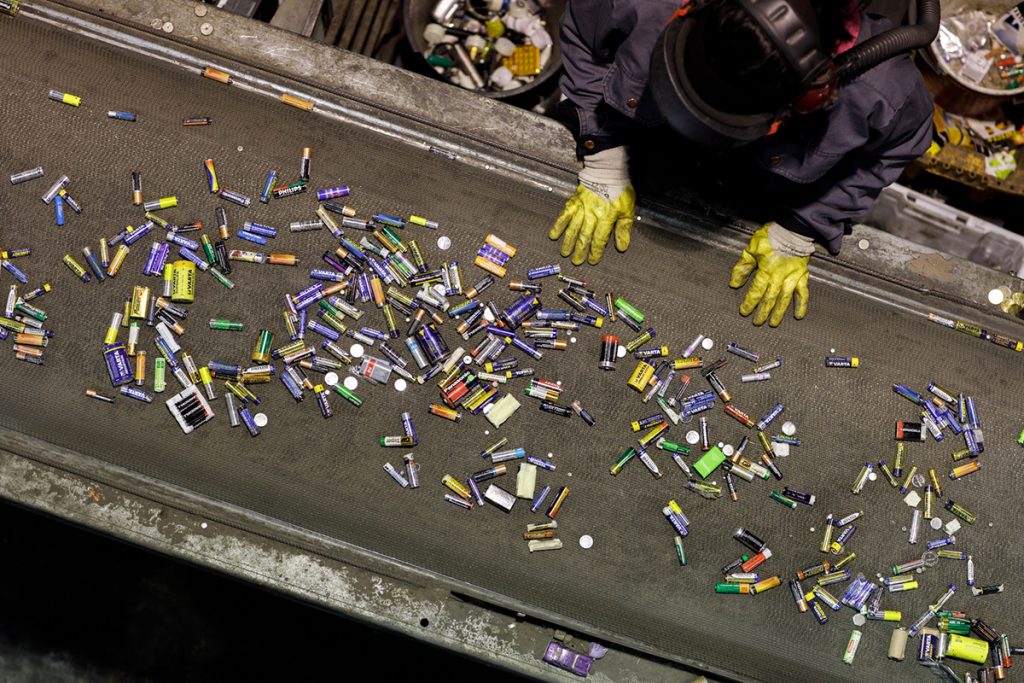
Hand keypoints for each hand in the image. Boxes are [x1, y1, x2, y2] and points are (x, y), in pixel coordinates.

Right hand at [549, 147, 633, 264]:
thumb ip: (623, 229)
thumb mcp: (627, 210)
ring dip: (568, 242)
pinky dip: (558, 225)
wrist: (607, 171)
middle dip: (580, 251)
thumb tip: (621, 247)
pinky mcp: (574, 202)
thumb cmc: (619, 189)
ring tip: (565, 253)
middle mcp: (592, 215)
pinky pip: (564, 215)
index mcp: (606, 218)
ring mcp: (581, 209)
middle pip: (584, 237)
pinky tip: (554, 234)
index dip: (595, 252)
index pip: (599, 239)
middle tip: (576, 262)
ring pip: (573, 229)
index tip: (592, 261)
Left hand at [729, 222, 813, 326]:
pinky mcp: (802, 275)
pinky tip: (798, 314)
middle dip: (762, 311)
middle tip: (757, 322)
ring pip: (784, 299)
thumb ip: (743, 266)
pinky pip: (803, 293)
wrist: (793, 229)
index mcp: (766, 270)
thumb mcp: (752, 248)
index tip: (744, 311)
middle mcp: (780, 276)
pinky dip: (801, 304)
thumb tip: (735, 283)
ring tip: (773, 323)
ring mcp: (792, 277)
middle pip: (769, 298)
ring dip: (778, 312)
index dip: (749, 303)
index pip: (756, 291)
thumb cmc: (772, 237)